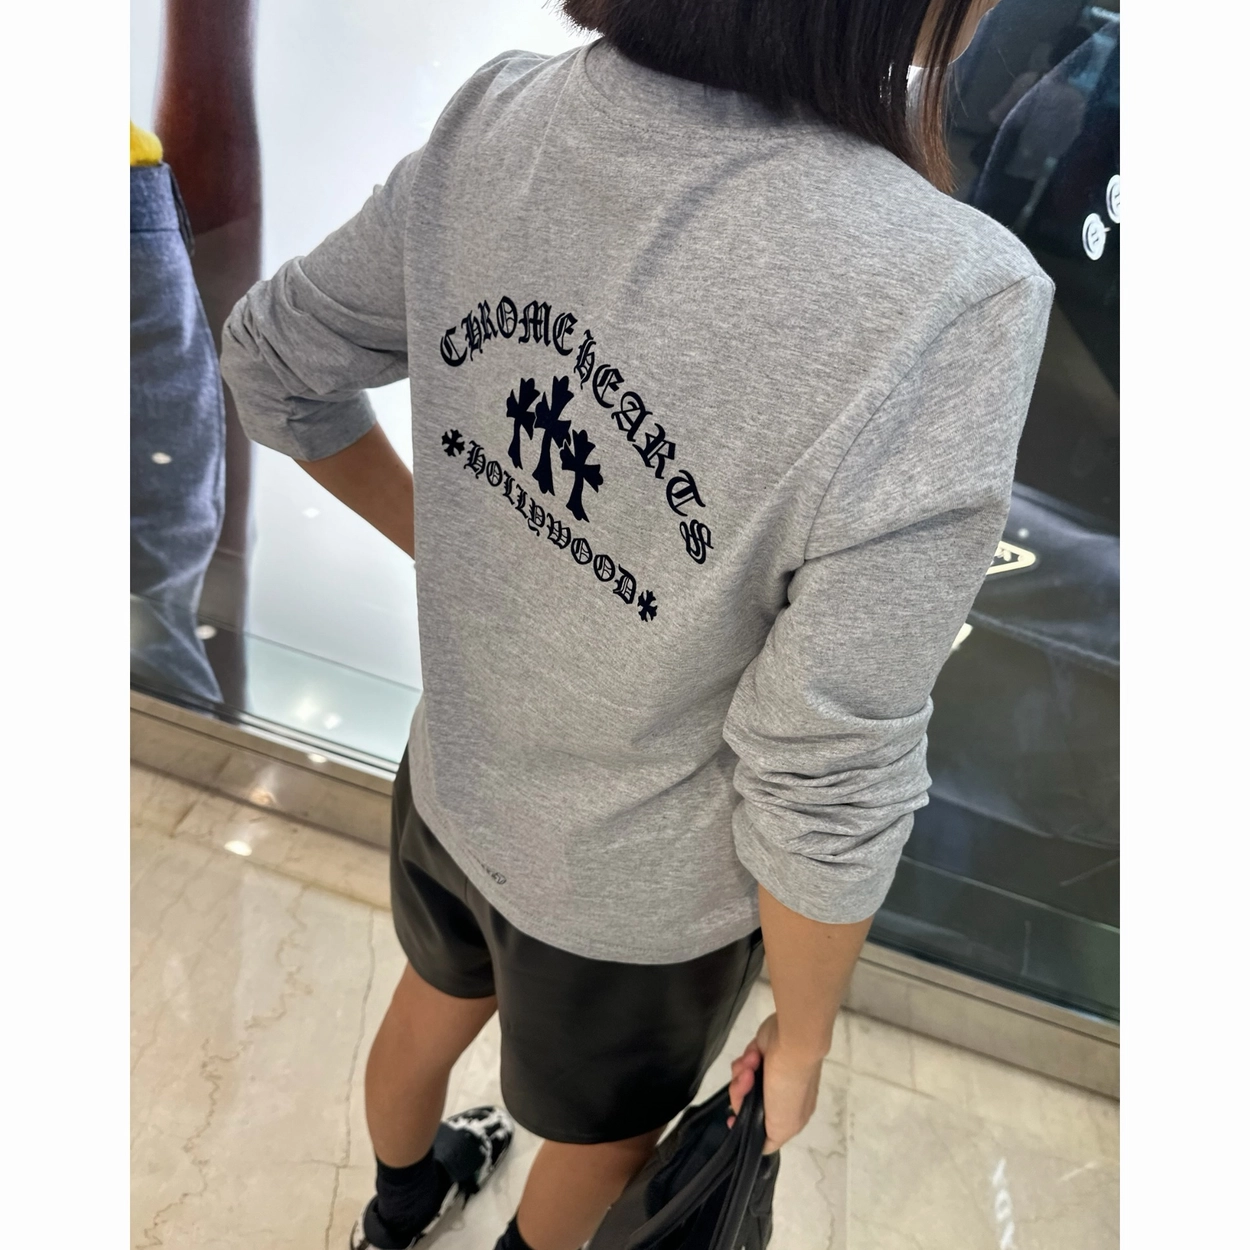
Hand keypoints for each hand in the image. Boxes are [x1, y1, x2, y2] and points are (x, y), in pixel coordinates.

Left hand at [726, 1013, 823, 1154]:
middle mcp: (777, 1096)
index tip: (731, 1120)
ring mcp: (768, 1075)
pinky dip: (745, 1061)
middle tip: (745, 1083)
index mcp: (788, 1115)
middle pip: (745, 1104)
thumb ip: (771, 1141)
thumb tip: (763, 1147)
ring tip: (750, 1067)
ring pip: (741, 1084)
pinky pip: (742, 1065)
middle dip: (741, 1094)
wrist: (791, 1044)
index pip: (760, 1126)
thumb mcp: (785, 1126)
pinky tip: (754, 1055)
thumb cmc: (789, 1087)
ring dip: (742, 1076)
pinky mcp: (760, 1056)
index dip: (744, 1124)